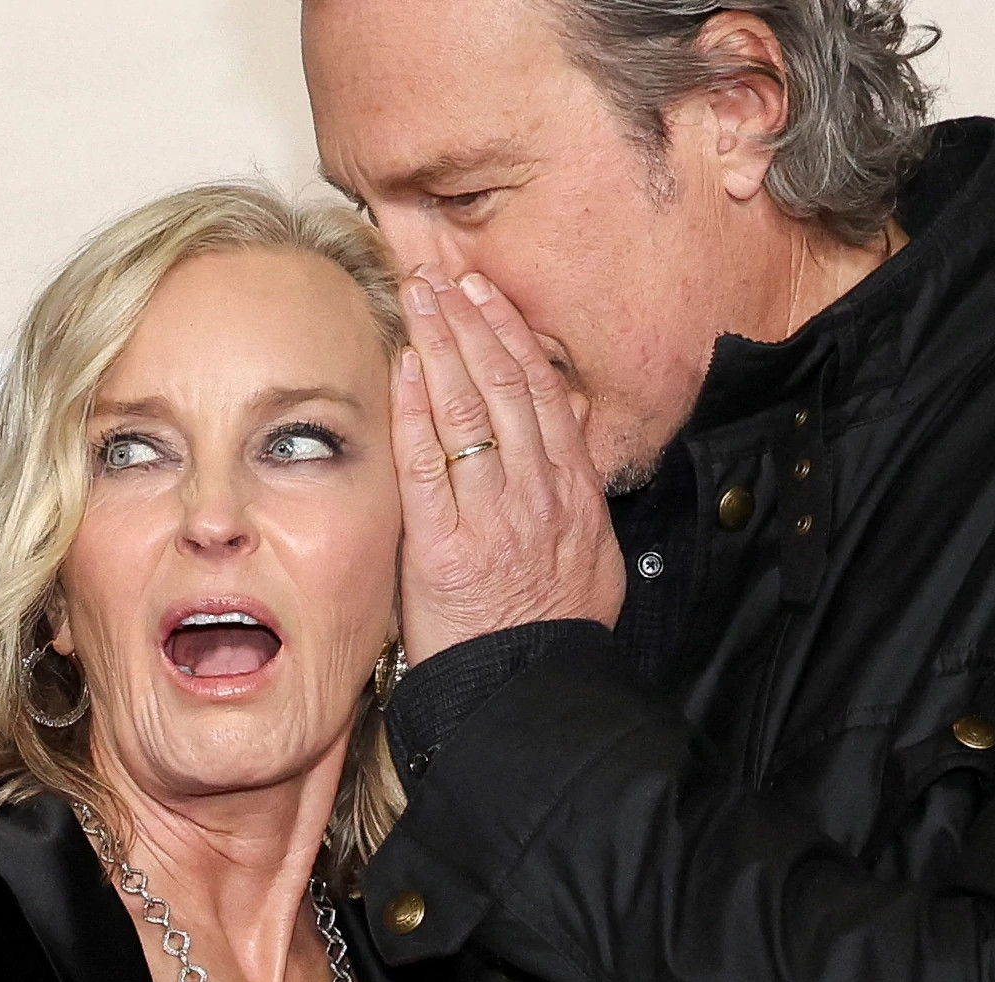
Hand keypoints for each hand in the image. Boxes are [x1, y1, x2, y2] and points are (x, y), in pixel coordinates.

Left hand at [392, 267, 625, 665]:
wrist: (531, 688)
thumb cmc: (555, 627)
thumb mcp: (593, 555)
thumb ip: (576, 496)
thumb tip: (566, 444)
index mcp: (574, 490)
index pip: (544, 393)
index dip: (513, 338)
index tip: (488, 300)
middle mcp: (537, 492)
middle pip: (506, 387)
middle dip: (472, 324)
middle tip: (443, 280)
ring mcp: (492, 515)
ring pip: (469, 412)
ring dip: (441, 347)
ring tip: (420, 301)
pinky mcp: (443, 544)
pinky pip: (426, 464)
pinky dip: (413, 410)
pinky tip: (401, 369)